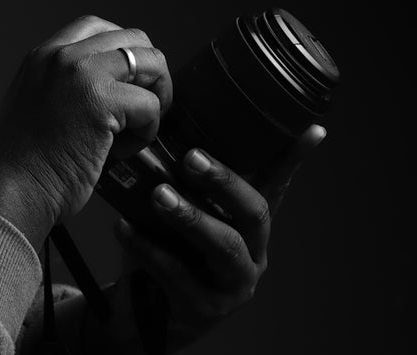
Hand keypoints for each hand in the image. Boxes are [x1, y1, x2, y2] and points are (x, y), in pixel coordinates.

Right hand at [0, 15, 172, 248]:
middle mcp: (62, 55)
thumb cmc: (22, 161)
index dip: (122, 51)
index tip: (125, 83)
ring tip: (133, 129)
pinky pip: (151, 105)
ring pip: (152, 62)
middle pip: (133, 37)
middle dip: (149, 73)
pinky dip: (146, 132)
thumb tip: (114, 86)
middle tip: (140, 109)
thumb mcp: (36, 102)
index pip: (97, 26)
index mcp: (44, 55)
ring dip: (154, 98)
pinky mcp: (102, 100)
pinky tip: (120, 150)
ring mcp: (82, 73)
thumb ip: (65, 84)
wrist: (10, 188)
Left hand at [111, 124, 326, 348]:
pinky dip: (149, 248)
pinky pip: (179, 274)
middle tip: (190, 157)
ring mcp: (234, 282)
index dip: (293, 158)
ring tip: (159, 195)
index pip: (276, 184)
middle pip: (255, 212)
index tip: (311, 128)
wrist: (141, 309)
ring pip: (225, 246)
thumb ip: (180, 179)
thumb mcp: (176, 209)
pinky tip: (124, 227)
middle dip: (224, 181)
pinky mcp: (206, 306)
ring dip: (191, 217)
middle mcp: (253, 251)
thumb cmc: (163, 247)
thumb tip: (158, 126)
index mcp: (249, 223)